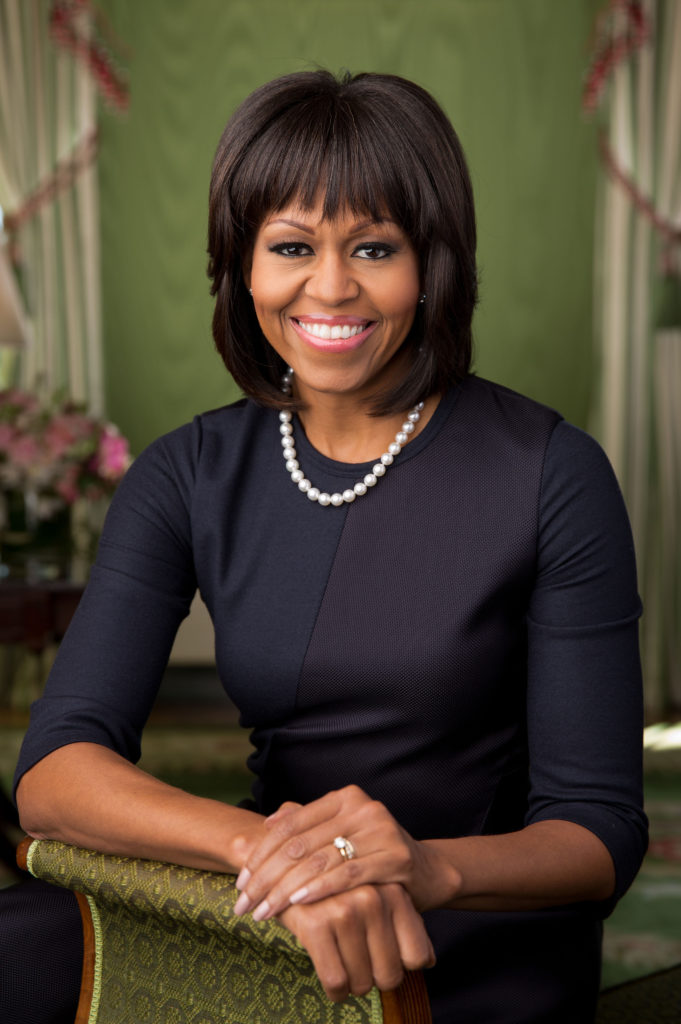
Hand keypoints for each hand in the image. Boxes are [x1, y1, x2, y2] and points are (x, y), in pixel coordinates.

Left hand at [233, 785, 459, 919]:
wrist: (427, 872)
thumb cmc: (373, 856)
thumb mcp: (341, 836)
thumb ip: (307, 826)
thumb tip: (266, 824)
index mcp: (344, 798)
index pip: (290, 824)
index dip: (260, 853)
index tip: (240, 881)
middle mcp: (362, 807)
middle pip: (299, 844)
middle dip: (265, 877)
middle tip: (243, 904)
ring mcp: (380, 829)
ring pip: (318, 861)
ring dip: (284, 890)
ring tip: (262, 912)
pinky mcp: (395, 856)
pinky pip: (347, 874)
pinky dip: (319, 889)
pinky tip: (297, 904)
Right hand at [276, 882, 435, 1000]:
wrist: (289, 866)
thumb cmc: (341, 890)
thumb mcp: (379, 897)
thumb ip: (405, 924)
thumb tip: (428, 961)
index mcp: (394, 892)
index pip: (417, 956)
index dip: (402, 967)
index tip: (386, 963)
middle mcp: (373, 898)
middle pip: (390, 975)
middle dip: (375, 980)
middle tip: (362, 969)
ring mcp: (344, 909)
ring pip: (362, 982)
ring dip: (353, 985)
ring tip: (345, 967)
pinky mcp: (315, 923)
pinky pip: (336, 981)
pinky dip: (335, 990)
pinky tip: (332, 978)